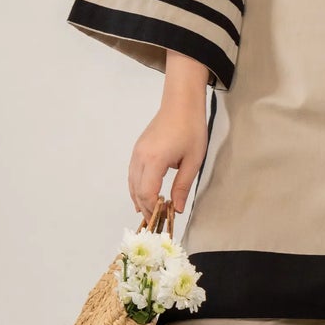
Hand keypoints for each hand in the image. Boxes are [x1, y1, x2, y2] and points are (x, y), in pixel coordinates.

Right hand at [127, 51, 210, 217]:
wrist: (181, 103)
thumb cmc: (191, 128)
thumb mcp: (193, 161)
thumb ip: (182, 186)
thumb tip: (176, 209)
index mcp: (154, 160)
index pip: (147, 193)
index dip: (153, 209)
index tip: (163, 219)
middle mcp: (140, 157)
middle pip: (136, 191)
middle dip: (146, 208)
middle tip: (158, 221)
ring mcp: (137, 153)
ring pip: (131, 183)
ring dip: (139, 199)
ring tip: (151, 213)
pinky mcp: (138, 149)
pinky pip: (133, 174)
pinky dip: (137, 188)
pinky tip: (144, 196)